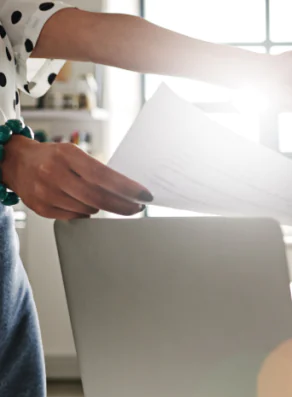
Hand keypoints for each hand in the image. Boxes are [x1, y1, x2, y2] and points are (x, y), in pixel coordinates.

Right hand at [3, 136, 151, 219]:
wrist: (16, 162)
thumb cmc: (51, 157)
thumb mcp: (73, 153)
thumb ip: (96, 169)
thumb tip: (127, 189)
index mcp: (66, 155)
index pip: (103, 175)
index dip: (127, 188)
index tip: (144, 195)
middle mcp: (54, 173)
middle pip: (97, 197)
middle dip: (122, 205)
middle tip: (136, 207)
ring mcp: (45, 192)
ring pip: (87, 209)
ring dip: (102, 207)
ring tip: (105, 201)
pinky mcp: (41, 208)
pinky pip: (74, 216)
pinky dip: (85, 212)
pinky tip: (84, 204)